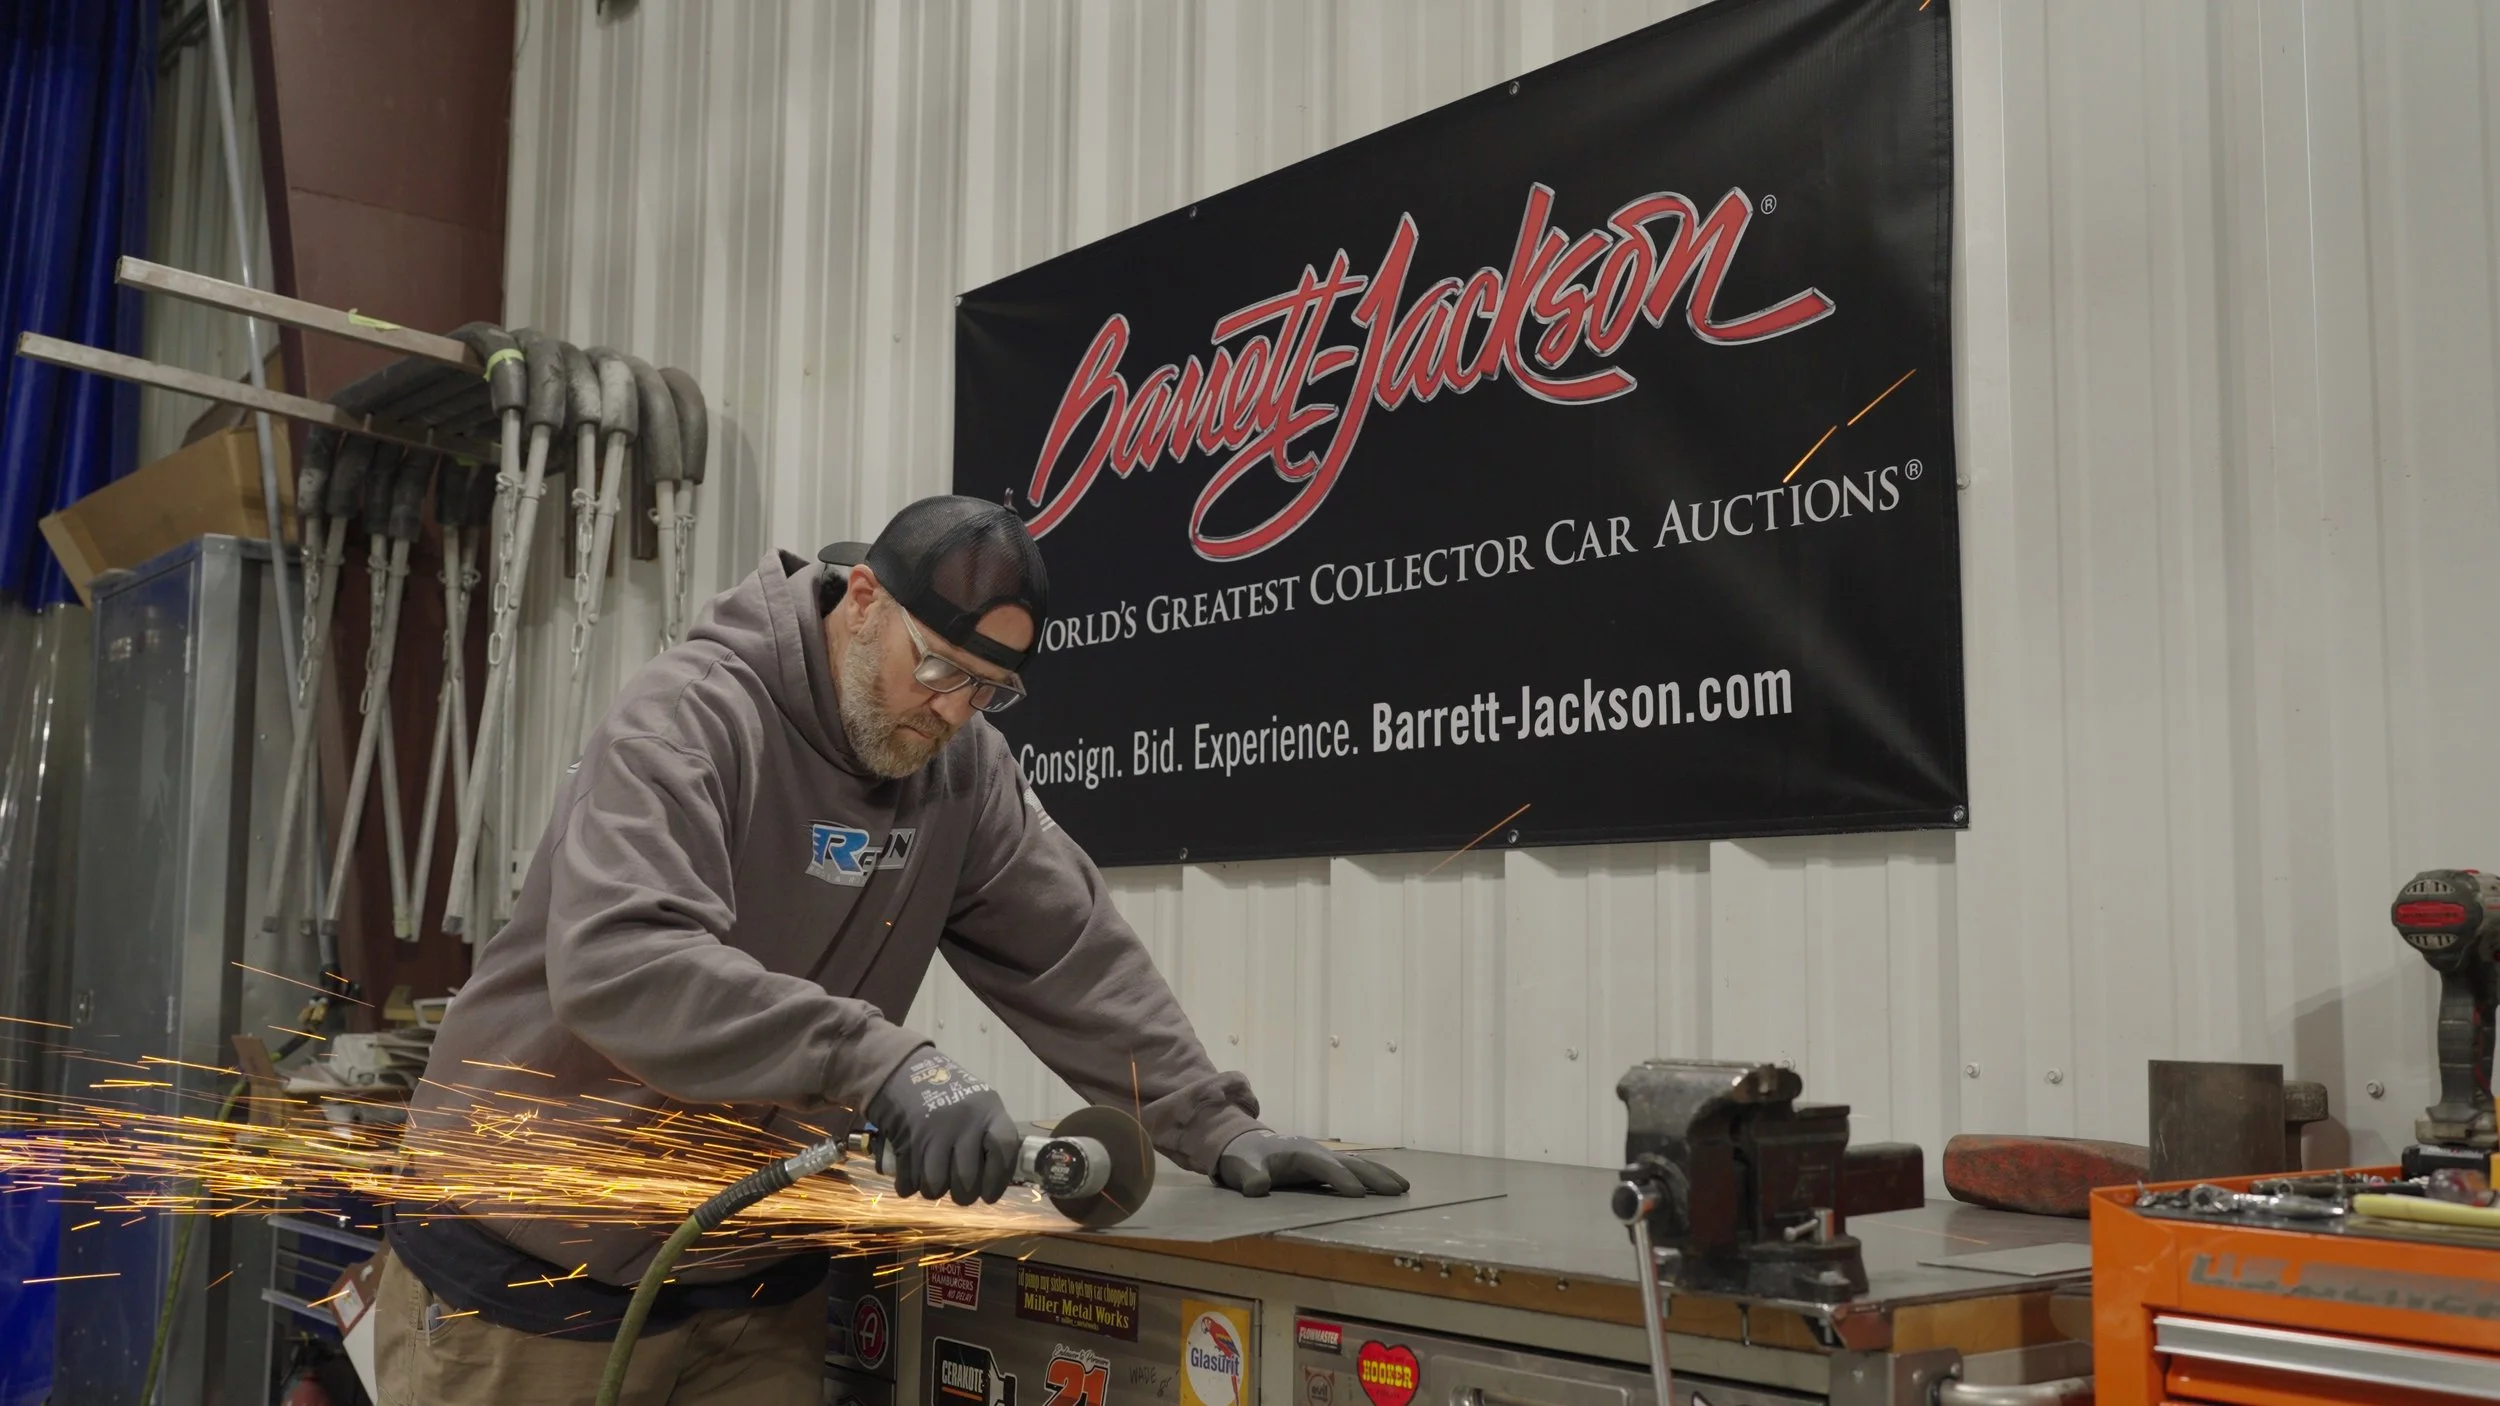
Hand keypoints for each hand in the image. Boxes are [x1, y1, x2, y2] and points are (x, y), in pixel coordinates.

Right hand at [867, 1046, 1019, 1204]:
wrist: (902, 1073)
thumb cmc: (949, 1097)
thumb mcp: (980, 1106)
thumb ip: (991, 1138)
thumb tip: (995, 1183)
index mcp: (989, 1111)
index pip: (1004, 1149)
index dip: (998, 1180)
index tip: (989, 1195)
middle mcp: (963, 1121)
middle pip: (966, 1181)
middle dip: (963, 1195)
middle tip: (959, 1190)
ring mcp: (933, 1131)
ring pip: (935, 1187)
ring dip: (933, 1190)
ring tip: (935, 1179)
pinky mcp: (906, 1140)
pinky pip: (909, 1182)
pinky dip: (909, 1185)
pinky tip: (913, 1172)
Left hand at [1213, 1129, 1410, 1197]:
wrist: (1245, 1145)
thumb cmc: (1245, 1159)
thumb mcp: (1242, 1168)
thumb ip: (1250, 1177)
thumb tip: (1256, 1188)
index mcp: (1299, 1151)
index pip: (1324, 1167)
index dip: (1340, 1179)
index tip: (1358, 1194)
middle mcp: (1317, 1151)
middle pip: (1350, 1162)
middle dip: (1374, 1176)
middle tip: (1397, 1190)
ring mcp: (1324, 1157)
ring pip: (1358, 1163)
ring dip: (1381, 1175)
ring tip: (1404, 1187)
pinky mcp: (1326, 1166)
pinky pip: (1354, 1169)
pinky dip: (1373, 1175)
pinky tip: (1389, 1186)